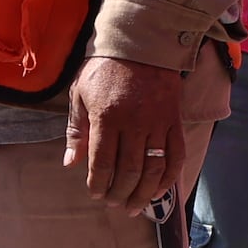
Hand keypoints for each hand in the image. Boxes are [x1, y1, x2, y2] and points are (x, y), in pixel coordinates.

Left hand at [61, 53, 185, 210]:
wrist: (140, 42)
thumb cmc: (104, 68)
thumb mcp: (80, 93)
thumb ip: (76, 129)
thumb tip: (71, 162)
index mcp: (107, 116)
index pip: (102, 161)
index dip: (98, 183)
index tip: (96, 193)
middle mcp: (134, 122)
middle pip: (129, 170)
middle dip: (120, 192)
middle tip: (114, 203)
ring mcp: (158, 122)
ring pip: (154, 168)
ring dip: (144, 192)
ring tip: (134, 206)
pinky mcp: (174, 120)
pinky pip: (176, 155)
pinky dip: (169, 177)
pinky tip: (159, 190)